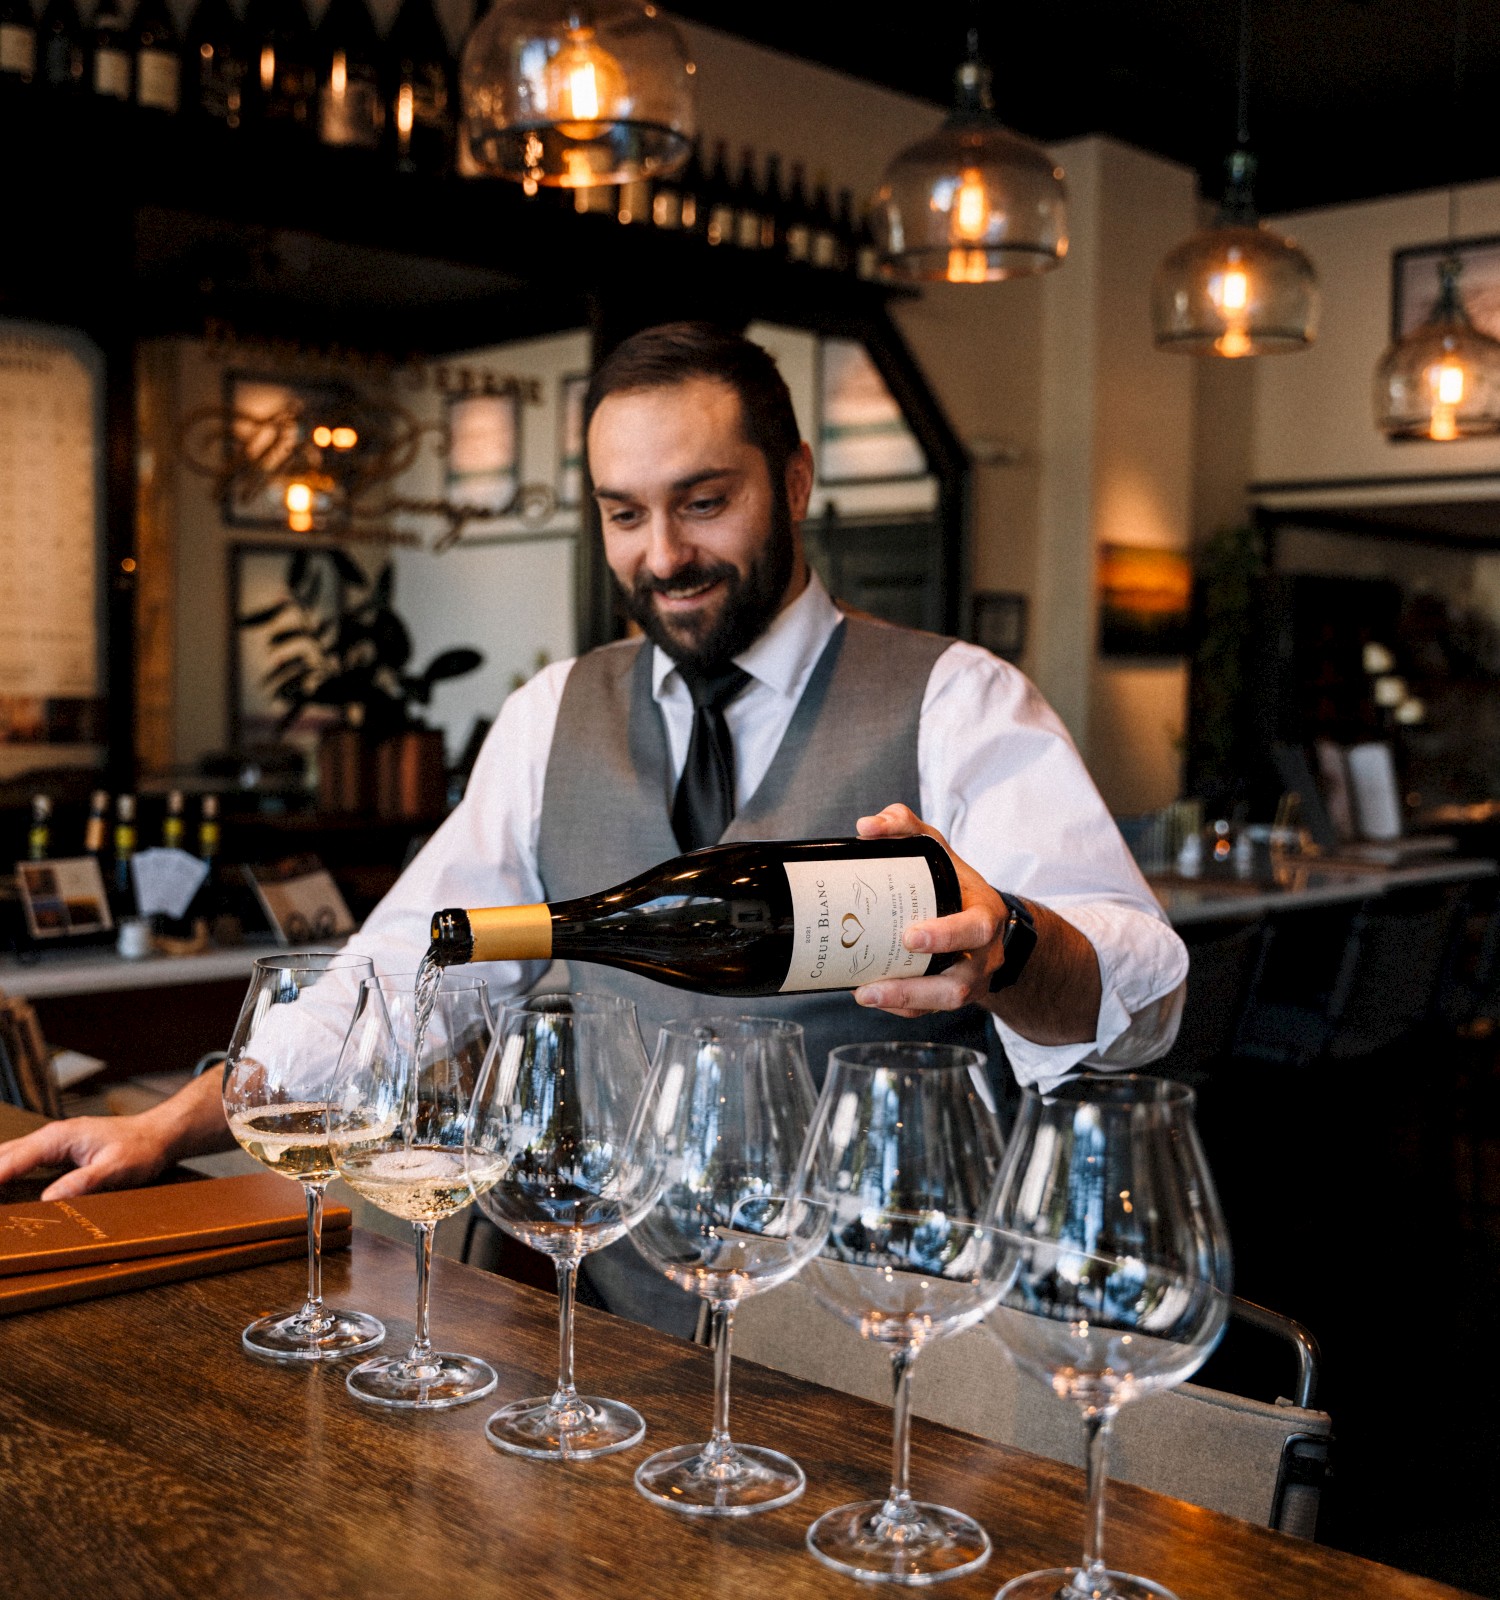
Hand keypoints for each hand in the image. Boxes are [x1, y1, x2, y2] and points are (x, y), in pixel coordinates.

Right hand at [0, 1112, 173, 1200]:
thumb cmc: (140, 1149)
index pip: (11, 1160)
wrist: (158, 1134)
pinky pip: (20, 1160)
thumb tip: (49, 1200)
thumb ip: (82, 1183)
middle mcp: (50, 1137)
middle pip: (2, 1156)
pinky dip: (4, 1171)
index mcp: (58, 1139)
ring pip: (8, 1156)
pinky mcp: (56, 1150)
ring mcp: (51, 1142)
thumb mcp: (115, 1169)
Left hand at [851, 803, 1009, 1018]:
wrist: (986, 920)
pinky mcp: (950, 995)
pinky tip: (869, 995)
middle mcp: (982, 955)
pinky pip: (928, 1011)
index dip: (946, 935)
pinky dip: (899, 1006)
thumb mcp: (937, 849)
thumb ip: (905, 827)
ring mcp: (969, 980)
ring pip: (943, 1002)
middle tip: (875, 981)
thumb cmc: (955, 883)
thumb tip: (867, 827)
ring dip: (903, 1000)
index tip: (911, 936)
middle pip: (959, 982)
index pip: (976, 928)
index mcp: (985, 915)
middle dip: (919, 985)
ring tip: (864, 993)